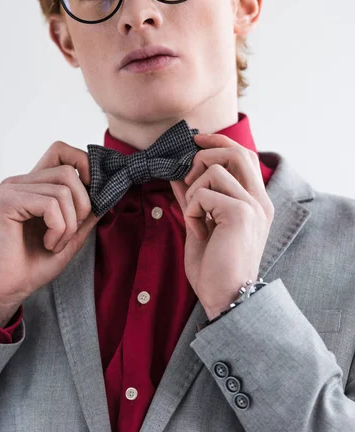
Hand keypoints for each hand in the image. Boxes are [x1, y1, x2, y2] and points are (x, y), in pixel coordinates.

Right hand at [0, 141, 101, 308]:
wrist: (7, 290)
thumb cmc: (35, 263)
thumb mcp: (72, 234)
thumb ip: (87, 212)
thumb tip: (109, 190)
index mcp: (34, 184)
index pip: (61, 150)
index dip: (83, 163)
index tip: (93, 193)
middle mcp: (20, 181)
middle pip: (69, 171)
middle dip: (82, 205)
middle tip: (72, 232)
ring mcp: (11, 189)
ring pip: (63, 190)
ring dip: (69, 224)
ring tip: (57, 243)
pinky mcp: (6, 201)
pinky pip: (50, 205)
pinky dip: (58, 229)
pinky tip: (49, 244)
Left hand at [170, 133, 274, 319]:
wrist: (226, 298)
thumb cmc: (215, 266)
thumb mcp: (202, 224)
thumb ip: (195, 197)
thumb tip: (178, 173)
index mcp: (256, 201)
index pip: (244, 155)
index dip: (219, 141)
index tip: (195, 140)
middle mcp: (260, 200)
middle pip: (236, 151)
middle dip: (205, 154)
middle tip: (187, 174)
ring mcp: (252, 205)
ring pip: (214, 169)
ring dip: (193, 190)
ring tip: (195, 215)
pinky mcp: (240, 213)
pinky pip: (202, 193)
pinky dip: (191, 209)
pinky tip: (197, 230)